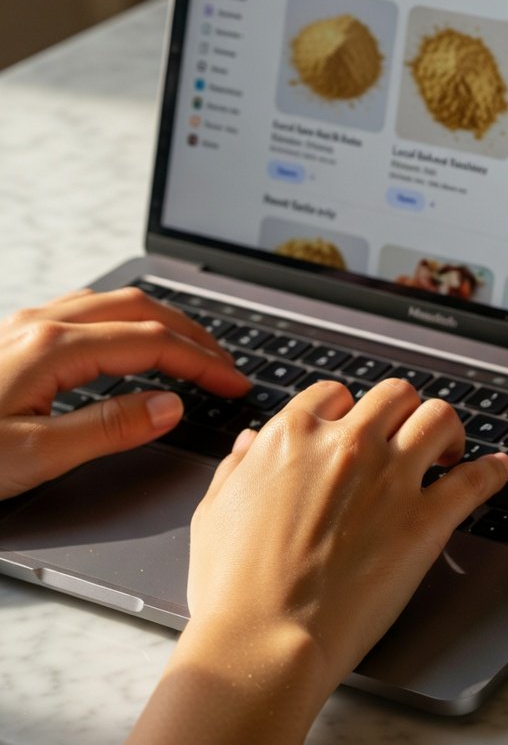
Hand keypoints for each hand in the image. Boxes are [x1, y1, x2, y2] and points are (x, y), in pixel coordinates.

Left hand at [0, 287, 249, 498]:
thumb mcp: (34, 455)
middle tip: (224, 365)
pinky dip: (124, 321)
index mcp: (52, 348)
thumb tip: (170, 408)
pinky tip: (126, 339)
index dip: (202, 362)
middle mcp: (40, 325)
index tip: (233, 383)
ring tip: (188, 349)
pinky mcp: (11, 340)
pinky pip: (84, 312)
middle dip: (191, 335)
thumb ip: (108, 428)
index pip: (152, 342)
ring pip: (112, 305)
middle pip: (140, 310)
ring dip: (159, 322)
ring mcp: (23, 327)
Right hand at [130, 379, 507, 742]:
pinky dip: (490, 471)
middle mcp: (349, 444)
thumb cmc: (233, 587)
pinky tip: (496, 469)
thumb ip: (239, 465)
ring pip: (438, 417)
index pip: (334, 393)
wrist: (265, 639)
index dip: (347, 408)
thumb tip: (252, 440)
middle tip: (407, 432)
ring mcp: (391, 478)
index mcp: (296, 435)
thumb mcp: (216, 511)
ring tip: (449, 447)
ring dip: (447, 428)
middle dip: (402, 409)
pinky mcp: (425, 519)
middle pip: (395, 394)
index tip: (355, 424)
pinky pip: (472, 480)